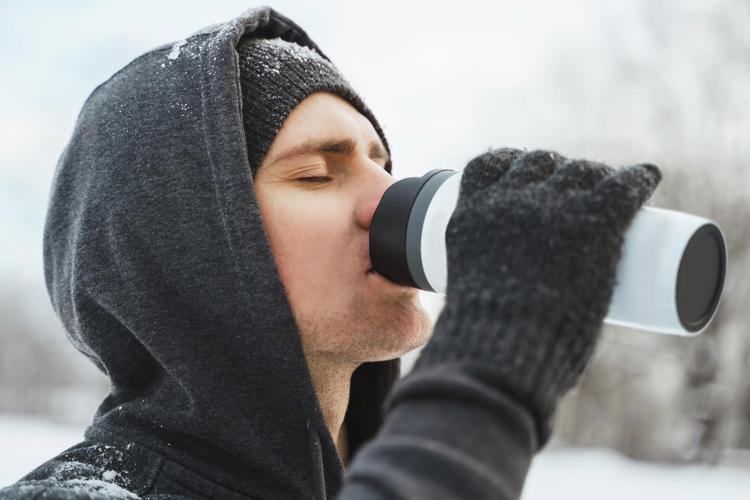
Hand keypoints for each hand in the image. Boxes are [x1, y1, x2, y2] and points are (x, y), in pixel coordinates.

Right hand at [414, 148, 661, 432]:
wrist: (504, 349)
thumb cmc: (486, 344)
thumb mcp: (471, 304)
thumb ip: (492, 302)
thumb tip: (515, 327)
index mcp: (471, 216)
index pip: (486, 165)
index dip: (507, 162)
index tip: (522, 171)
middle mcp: (509, 200)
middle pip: (538, 162)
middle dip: (555, 168)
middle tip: (574, 186)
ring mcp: (552, 206)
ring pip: (580, 170)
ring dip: (594, 172)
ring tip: (609, 185)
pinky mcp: (594, 219)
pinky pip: (622, 184)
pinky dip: (638, 178)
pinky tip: (647, 178)